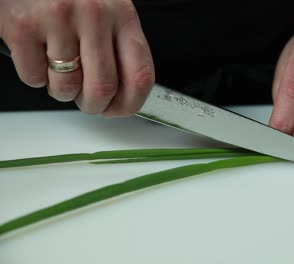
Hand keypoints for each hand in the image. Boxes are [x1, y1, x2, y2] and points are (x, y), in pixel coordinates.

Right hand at [0, 0, 154, 115]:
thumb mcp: (107, 10)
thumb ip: (118, 46)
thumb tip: (124, 94)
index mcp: (122, 14)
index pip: (140, 75)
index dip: (131, 104)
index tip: (119, 110)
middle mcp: (93, 15)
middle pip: (102, 88)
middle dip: (93, 105)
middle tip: (86, 101)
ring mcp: (57, 19)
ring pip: (66, 87)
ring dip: (62, 90)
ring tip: (59, 69)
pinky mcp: (22, 25)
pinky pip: (33, 77)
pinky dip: (35, 75)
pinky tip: (38, 53)